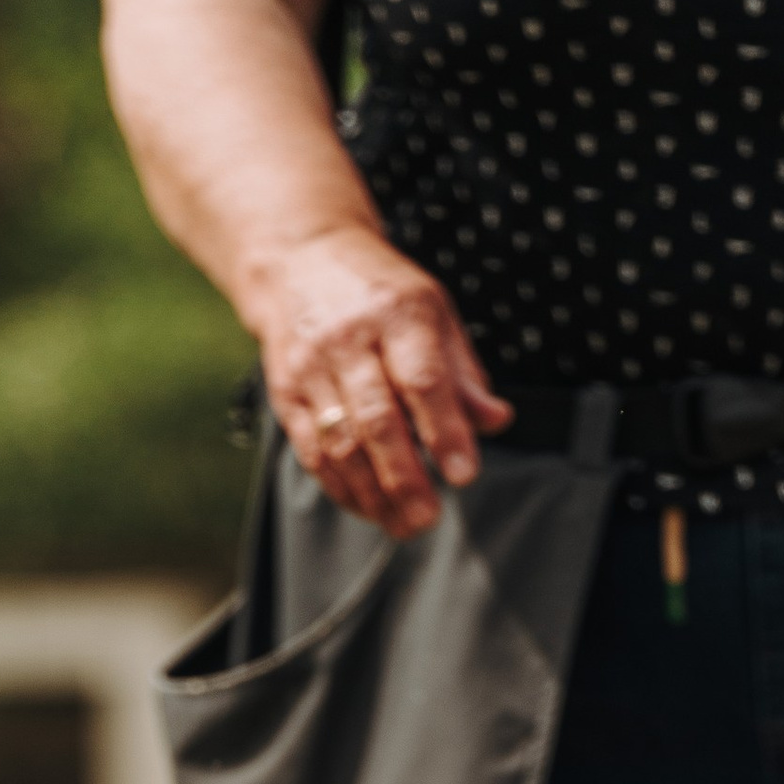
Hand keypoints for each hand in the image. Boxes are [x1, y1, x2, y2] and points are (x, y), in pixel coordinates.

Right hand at [246, 222, 512, 535]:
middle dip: (405, 476)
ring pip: (341, 443)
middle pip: (378, 418)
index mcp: (397, 312)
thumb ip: (462, 372)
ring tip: (403, 524)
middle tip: (429, 518)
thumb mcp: (433, 313)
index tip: (464, 474)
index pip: (423, 378)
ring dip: (373, 493)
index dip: (445, 430)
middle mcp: (349, 338)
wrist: (299, 259)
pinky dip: (342, 488)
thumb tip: (497, 420)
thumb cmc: (380, 294)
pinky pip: (313, 451)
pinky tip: (369, 509)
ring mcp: (312, 366)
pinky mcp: (286, 392)